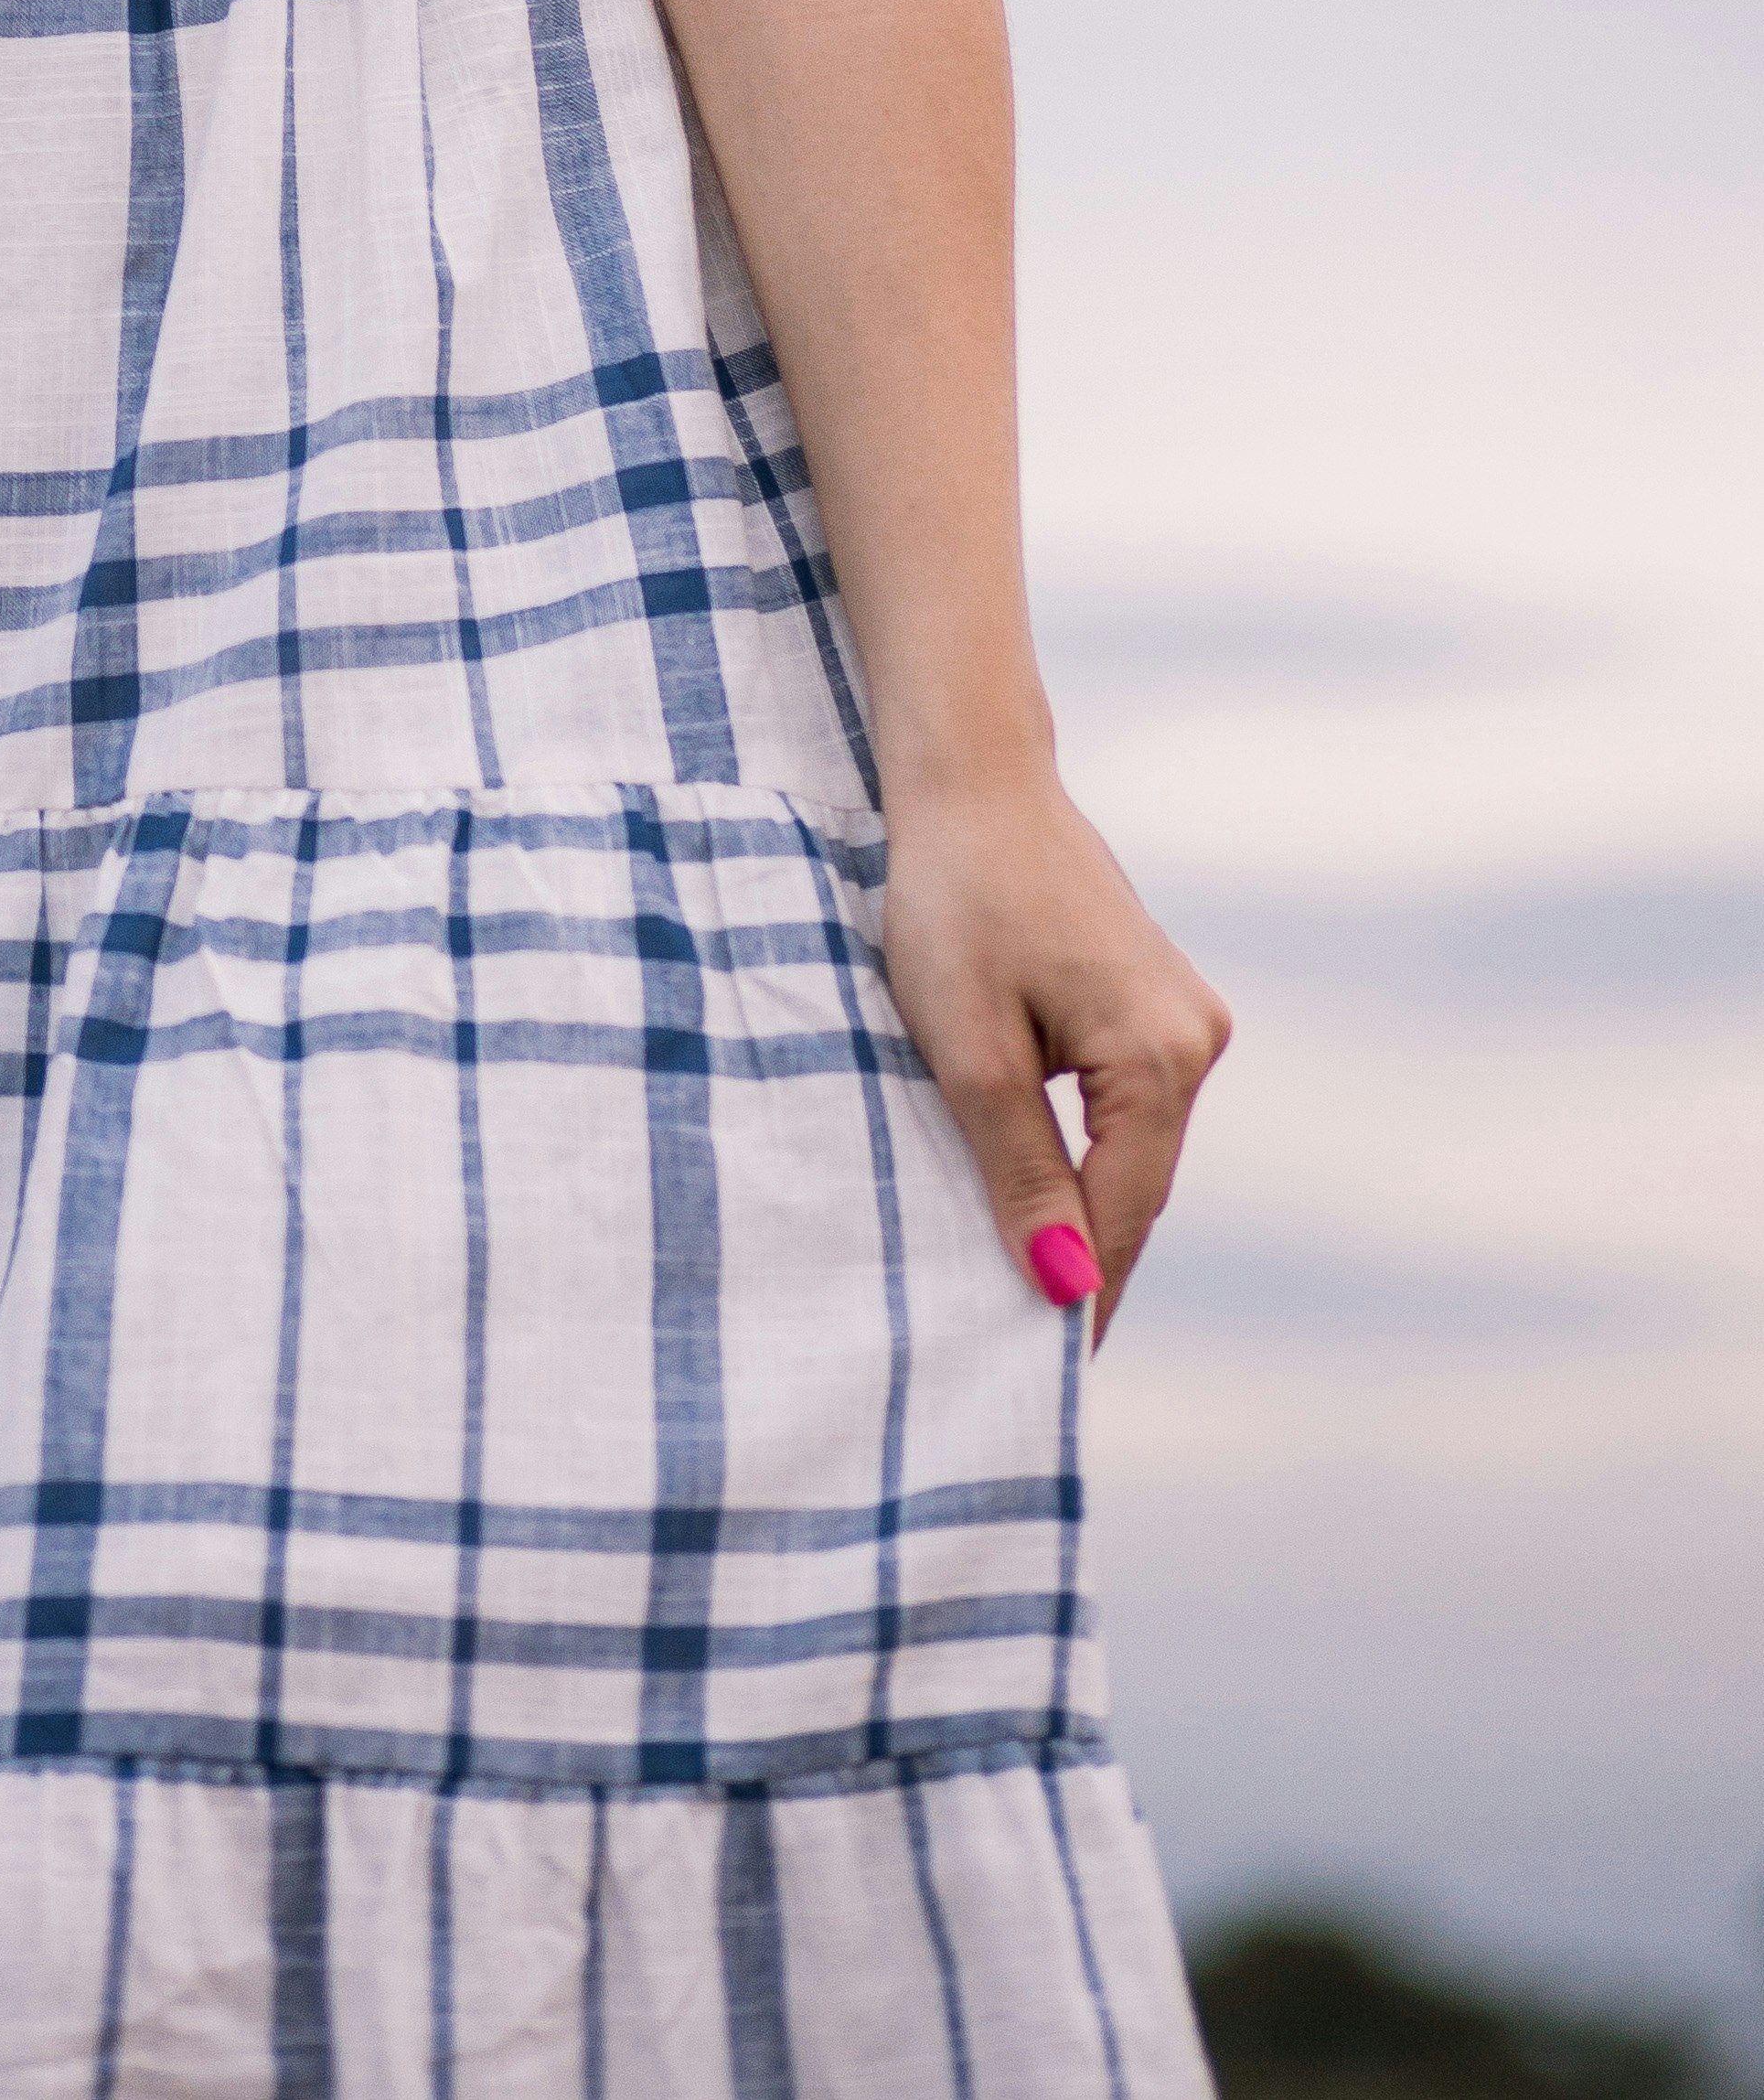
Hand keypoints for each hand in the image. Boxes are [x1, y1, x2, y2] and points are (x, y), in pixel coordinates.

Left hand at [877, 769, 1229, 1342]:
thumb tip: (1062, 1287)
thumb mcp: (969, 1046)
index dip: (1076, 1295)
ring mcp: (1184, 1016)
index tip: (1031, 1376)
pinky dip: (1082, 1149)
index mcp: (1162, 1057)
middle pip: (1135, 1189)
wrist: (970, 775)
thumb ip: (1021, 1170)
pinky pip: (1122, 1105)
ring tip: (1017, 1280)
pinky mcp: (1154, 999)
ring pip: (1130, 1150)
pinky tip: (1035, 1186)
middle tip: (1014, 1349)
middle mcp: (1197, 1039)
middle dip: (1081, 1260)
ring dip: (1080, 1205)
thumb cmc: (956, 898)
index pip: (1122, 1217)